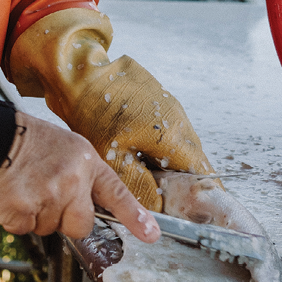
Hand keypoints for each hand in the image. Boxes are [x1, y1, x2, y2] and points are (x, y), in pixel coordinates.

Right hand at [0, 111, 160, 242]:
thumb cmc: (20, 140)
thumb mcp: (61, 146)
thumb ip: (78, 174)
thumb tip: (85, 203)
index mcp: (84, 161)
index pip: (115, 193)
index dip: (135, 216)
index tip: (151, 234)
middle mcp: (71, 181)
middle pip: (81, 224)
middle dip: (66, 218)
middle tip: (45, 194)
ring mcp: (48, 199)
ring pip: (50, 228)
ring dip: (36, 215)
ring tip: (23, 186)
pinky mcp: (23, 214)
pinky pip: (25, 229)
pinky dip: (16, 218)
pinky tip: (9, 194)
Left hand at [7, 7, 212, 212]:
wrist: (80, 72)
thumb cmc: (93, 111)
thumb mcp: (114, 159)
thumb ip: (140, 187)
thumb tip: (156, 208)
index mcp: (173, 135)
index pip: (201, 172)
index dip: (202, 193)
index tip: (200, 208)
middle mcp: (178, 118)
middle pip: (191, 159)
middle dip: (181, 180)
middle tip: (166, 196)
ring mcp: (169, 105)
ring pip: (178, 144)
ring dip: (168, 161)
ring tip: (148, 174)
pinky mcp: (157, 99)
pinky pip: (166, 129)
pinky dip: (158, 145)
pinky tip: (137, 150)